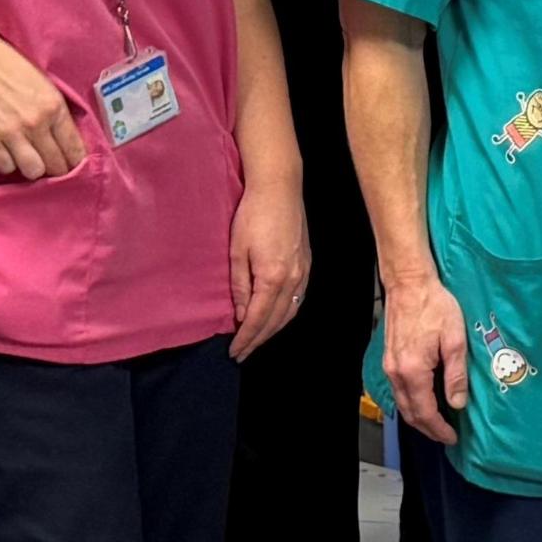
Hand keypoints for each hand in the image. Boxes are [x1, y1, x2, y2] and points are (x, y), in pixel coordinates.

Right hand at [0, 30, 82, 179]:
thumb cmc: (11, 69)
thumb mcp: (45, 86)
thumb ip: (57, 114)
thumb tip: (67, 142)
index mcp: (54, 107)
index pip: (75, 149)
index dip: (76, 162)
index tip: (74, 166)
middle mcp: (36, 123)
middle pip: (56, 165)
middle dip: (56, 169)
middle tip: (51, 166)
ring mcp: (12, 133)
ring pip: (33, 172)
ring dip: (32, 169)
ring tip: (29, 160)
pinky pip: (6, 167)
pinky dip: (8, 163)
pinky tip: (7, 152)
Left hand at [227, 176, 309, 360]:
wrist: (279, 189)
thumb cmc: (253, 215)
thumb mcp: (237, 251)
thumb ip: (240, 286)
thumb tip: (242, 314)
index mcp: (272, 277)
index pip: (258, 319)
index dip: (246, 338)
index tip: (234, 352)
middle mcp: (292, 279)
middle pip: (276, 321)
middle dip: (258, 339)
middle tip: (242, 353)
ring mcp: (303, 272)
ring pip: (290, 312)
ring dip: (273, 330)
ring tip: (257, 340)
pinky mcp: (306, 264)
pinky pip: (298, 299)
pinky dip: (286, 315)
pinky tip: (277, 318)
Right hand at [380, 274, 469, 444]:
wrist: (409, 283)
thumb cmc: (433, 305)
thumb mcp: (454, 340)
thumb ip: (456, 375)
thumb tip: (458, 402)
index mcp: (413, 370)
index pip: (425, 412)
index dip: (439, 429)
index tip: (452, 436)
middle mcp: (396, 372)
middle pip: (409, 413)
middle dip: (428, 429)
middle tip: (445, 435)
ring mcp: (389, 366)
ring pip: (402, 403)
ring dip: (418, 417)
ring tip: (437, 422)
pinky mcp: (389, 359)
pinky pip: (398, 390)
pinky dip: (411, 402)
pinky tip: (423, 400)